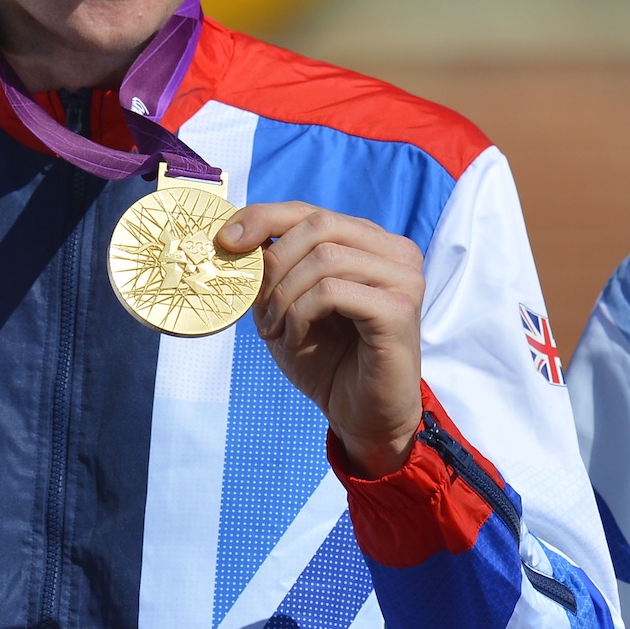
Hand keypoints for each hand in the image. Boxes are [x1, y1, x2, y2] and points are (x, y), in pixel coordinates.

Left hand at [219, 201, 422, 477]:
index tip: (225, 241)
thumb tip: (234, 236)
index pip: (311, 211)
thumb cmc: (328, 360)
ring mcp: (404, 279)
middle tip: (257, 308)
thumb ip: (273, 268)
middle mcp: (396, 252)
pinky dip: (301, 314)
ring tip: (274, 329)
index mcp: (372, 243)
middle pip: (319, 225)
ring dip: (284, 296)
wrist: (361, 416)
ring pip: (323, 258)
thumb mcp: (290, 304)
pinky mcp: (399, 310)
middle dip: (273, 265)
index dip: (263, 218)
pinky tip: (295, 338)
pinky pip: (332, 291)